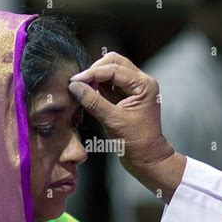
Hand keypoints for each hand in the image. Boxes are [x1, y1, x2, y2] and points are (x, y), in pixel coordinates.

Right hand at [68, 52, 185, 202]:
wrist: (147, 158)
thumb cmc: (137, 142)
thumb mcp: (113, 122)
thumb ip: (93, 102)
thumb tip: (74, 86)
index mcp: (144, 85)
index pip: (114, 69)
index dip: (92, 73)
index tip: (74, 81)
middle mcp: (141, 82)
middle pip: (114, 62)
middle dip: (94, 70)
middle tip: (78, 83)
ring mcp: (134, 88)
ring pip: (111, 71)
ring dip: (95, 77)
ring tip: (81, 89)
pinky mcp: (125, 96)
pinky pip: (109, 84)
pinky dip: (97, 86)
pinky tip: (87, 93)